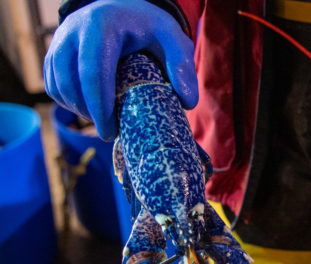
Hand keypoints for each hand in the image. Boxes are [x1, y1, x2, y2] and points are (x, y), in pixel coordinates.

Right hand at [44, 0, 197, 140]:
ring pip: (58, 84)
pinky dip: (67, 101)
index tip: (110, 131)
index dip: (99, 106)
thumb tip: (187, 101)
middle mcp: (74, 30)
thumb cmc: (149, 27)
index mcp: (102, 26)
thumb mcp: (172, 37)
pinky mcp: (54, 51)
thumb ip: (182, 65)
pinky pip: (52, 83)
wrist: (125, 10)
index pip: (93, 71)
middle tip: (109, 133)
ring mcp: (60, 40)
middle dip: (88, 112)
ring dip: (77, 109)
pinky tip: (89, 110)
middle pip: (70, 81)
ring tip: (102, 121)